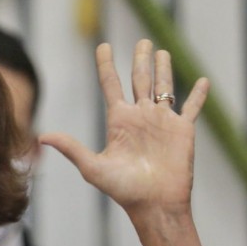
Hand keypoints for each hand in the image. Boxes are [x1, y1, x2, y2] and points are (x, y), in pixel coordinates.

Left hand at [39, 39, 208, 214]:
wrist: (154, 204)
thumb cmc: (122, 189)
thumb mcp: (92, 166)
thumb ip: (71, 147)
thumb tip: (42, 137)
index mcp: (119, 121)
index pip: (111, 84)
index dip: (106, 64)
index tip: (103, 46)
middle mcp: (140, 116)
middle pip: (139, 79)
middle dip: (140, 59)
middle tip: (142, 41)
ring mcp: (162, 121)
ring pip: (164, 87)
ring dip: (164, 69)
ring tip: (161, 51)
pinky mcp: (183, 130)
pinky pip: (192, 108)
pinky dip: (198, 95)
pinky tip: (204, 81)